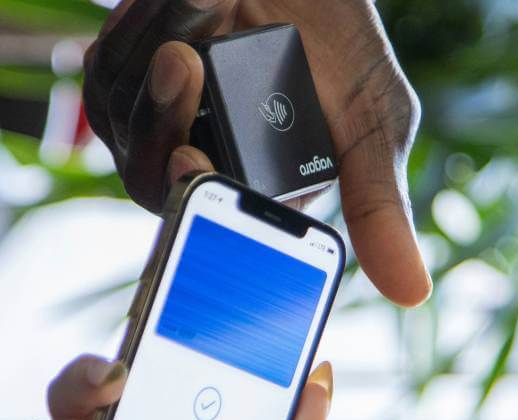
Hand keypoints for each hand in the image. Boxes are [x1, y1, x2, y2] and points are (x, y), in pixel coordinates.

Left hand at [82, 0, 431, 306]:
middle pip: (146, 178)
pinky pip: (103, 72)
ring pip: (120, 118)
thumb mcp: (374, 124)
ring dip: (158, 48)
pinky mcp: (122, 79)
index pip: (205, 226)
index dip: (189, 201)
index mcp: (251, 192)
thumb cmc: (340, 44)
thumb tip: (413, 294)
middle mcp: (198, 165)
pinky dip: (137, 29)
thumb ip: (379, 207)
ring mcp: (154, 122)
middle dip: (160, 119)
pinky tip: (185, 6)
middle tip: (181, 60)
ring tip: (212, 5)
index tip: (191, 158)